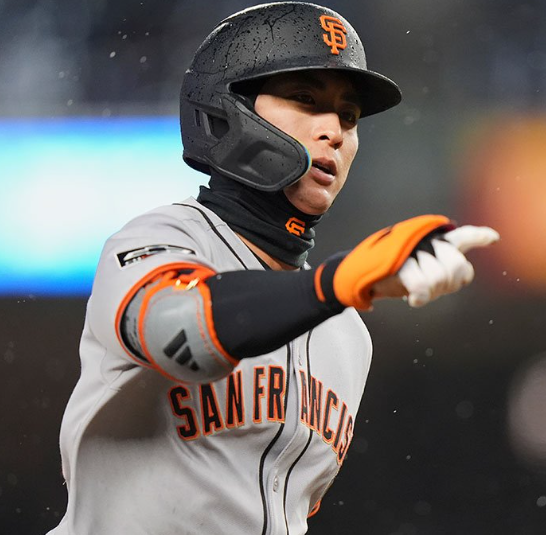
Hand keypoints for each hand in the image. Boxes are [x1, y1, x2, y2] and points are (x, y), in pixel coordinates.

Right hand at [372, 226, 499, 306]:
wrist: (357, 274)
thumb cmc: (388, 274)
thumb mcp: (417, 271)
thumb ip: (442, 270)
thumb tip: (465, 273)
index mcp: (430, 240)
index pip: (461, 237)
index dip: (478, 237)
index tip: (493, 238)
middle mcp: (424, 240)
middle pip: (458, 265)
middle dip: (448, 283)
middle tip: (430, 287)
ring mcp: (412, 250)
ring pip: (440, 278)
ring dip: (430, 291)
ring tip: (416, 291)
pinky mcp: (400, 263)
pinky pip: (422, 285)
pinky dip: (420, 296)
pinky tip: (413, 300)